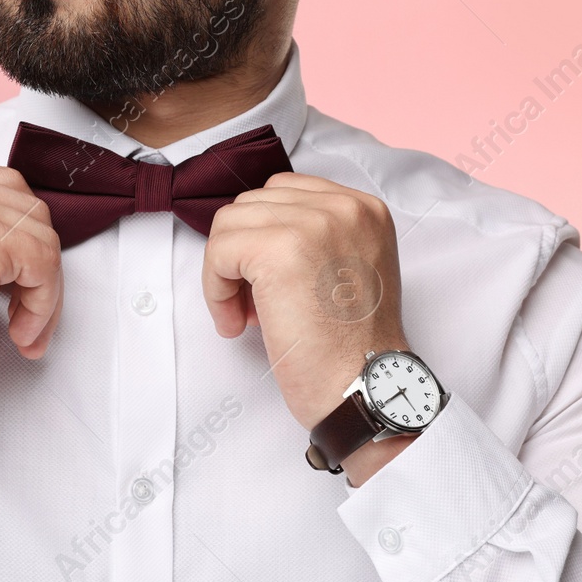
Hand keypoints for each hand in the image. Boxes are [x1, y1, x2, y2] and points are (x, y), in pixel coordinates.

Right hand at [0, 166, 61, 457]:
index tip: (17, 286)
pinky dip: (45, 305)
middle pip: (29, 210)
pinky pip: (45, 265)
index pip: (4, 190)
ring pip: (43, 239)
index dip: (22, 241)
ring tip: (22, 330)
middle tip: (27, 313)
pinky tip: (20, 335)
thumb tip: (29, 237)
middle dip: (39, 265)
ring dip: (45, 292)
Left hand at [201, 172, 408, 436]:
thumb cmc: (354, 347)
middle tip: (255, 305)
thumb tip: (251, 234)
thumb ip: (316, 238)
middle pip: (253, 204)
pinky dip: (215, 289)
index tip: (268, 281)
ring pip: (229, 224)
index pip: (284, 192)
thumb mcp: (352, 268)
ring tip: (246, 316)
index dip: (263, 236)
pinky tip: (236, 323)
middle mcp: (343, 206)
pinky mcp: (277, 249)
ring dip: (225, 272)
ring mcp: (311, 223)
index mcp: (364, 208)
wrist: (366, 389)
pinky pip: (218, 251)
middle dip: (242, 254)